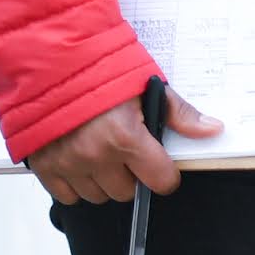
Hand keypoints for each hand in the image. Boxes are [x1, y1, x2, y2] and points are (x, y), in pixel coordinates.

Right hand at [28, 86, 220, 206]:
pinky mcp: (42, 165)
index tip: (158, 163)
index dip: (163, 172)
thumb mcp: (144, 85)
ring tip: (98, 151)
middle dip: (130, 174)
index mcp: (125, 137)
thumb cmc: (96, 68)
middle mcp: (95, 155)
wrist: (46, 58)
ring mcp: (67, 163)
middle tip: (123, 150)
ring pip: (98, 196)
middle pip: (127, 191)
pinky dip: (74, 184)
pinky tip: (77, 160)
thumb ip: (178, 114)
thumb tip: (212, 129)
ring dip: (102, 180)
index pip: (161, 181)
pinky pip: (68, 196)